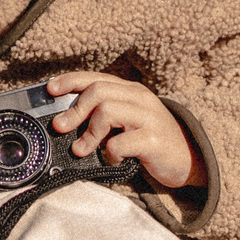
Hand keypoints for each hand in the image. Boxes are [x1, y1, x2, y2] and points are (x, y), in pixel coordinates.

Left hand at [44, 72, 201, 191]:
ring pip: (107, 111)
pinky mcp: (154, 141)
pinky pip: (120, 143)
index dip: (70, 81)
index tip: (50, 89)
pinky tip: (112, 161)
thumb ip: (103, 117)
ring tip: (82, 150)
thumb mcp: (127, 122)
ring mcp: (149, 118)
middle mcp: (140, 99)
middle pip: (98, 92)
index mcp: (131, 91)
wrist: (189, 160)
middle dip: (74, 110)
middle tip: (60, 128)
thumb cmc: (151, 142)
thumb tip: (66, 122)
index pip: (97, 77)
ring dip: (88, 133)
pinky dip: (109, 154)